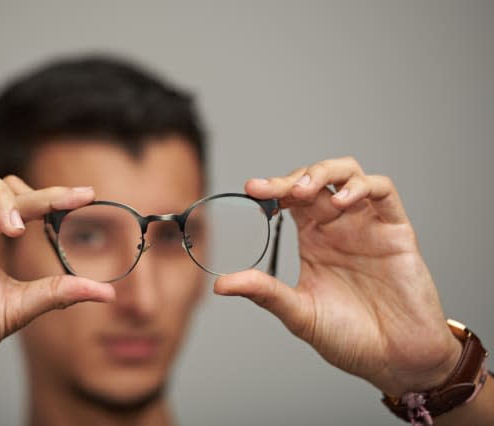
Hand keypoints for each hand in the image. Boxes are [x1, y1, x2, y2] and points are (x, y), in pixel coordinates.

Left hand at [214, 157, 461, 395]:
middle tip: (267, 189)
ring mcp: (367, 225)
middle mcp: (339, 226)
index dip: (272, 189)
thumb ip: (265, 293)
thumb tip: (220, 285)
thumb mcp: (299, 313)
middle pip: (315, 180)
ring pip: (349, 174)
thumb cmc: (350, 338)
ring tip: (304, 190)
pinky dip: (362, 187)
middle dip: (292, 178)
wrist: (395, 362)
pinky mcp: (396, 231)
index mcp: (314, 239)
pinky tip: (342, 202)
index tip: (250, 190)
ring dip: (325, 172)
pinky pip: (383, 192)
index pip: (290, 199)